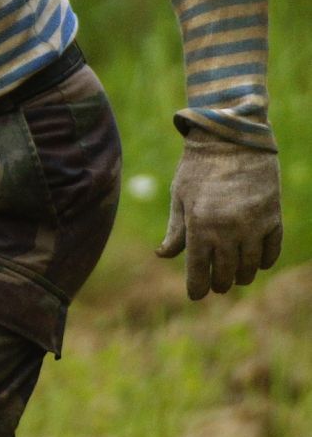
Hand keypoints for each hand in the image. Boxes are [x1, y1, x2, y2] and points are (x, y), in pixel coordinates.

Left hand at [155, 135, 283, 299]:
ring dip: (241, 276)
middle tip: (216, 285)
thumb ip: (176, 230)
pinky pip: (271, 252)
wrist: (234, 141)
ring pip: (250, 267)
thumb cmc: (199, 168)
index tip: (196, 295)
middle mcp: (227, 231)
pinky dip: (263, 262)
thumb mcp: (180, 196)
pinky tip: (255, 262)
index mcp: (199, 226)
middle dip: (219, 283)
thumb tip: (163, 255)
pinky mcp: (273, 219)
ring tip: (235, 277)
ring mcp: (253, 226)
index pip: (198, 270)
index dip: (197, 287)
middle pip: (225, 273)